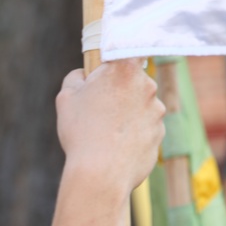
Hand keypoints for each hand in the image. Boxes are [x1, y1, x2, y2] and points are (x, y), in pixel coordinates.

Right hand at [55, 59, 164, 193]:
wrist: (101, 173)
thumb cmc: (82, 132)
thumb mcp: (66, 98)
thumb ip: (76, 78)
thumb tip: (83, 75)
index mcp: (124, 69)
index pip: (126, 52)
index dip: (114, 63)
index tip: (104, 70)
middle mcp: (147, 86)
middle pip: (132, 82)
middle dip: (117, 93)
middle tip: (95, 110)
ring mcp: (156, 112)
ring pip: (138, 108)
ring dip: (124, 116)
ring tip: (102, 135)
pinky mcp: (159, 135)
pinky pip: (143, 130)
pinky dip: (131, 136)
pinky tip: (113, 148)